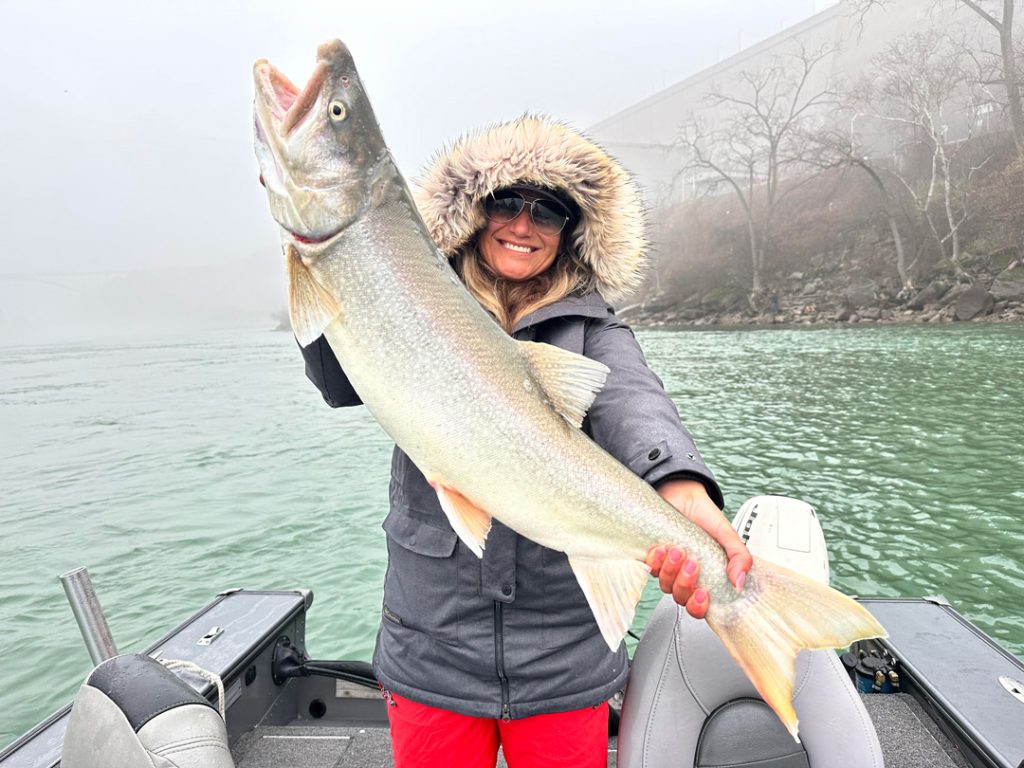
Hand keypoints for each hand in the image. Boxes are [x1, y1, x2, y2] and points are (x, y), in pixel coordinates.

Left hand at [645, 479, 752, 618]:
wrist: (682, 494)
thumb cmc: (704, 517)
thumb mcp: (727, 535)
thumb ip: (739, 557)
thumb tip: (739, 582)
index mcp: (706, 577)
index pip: (700, 606)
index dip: (700, 608)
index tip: (704, 594)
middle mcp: (685, 576)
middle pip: (681, 598)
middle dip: (685, 584)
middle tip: (692, 563)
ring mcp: (668, 568)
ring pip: (665, 585)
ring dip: (671, 570)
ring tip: (678, 550)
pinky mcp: (652, 557)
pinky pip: (649, 569)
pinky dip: (655, 561)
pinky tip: (661, 548)